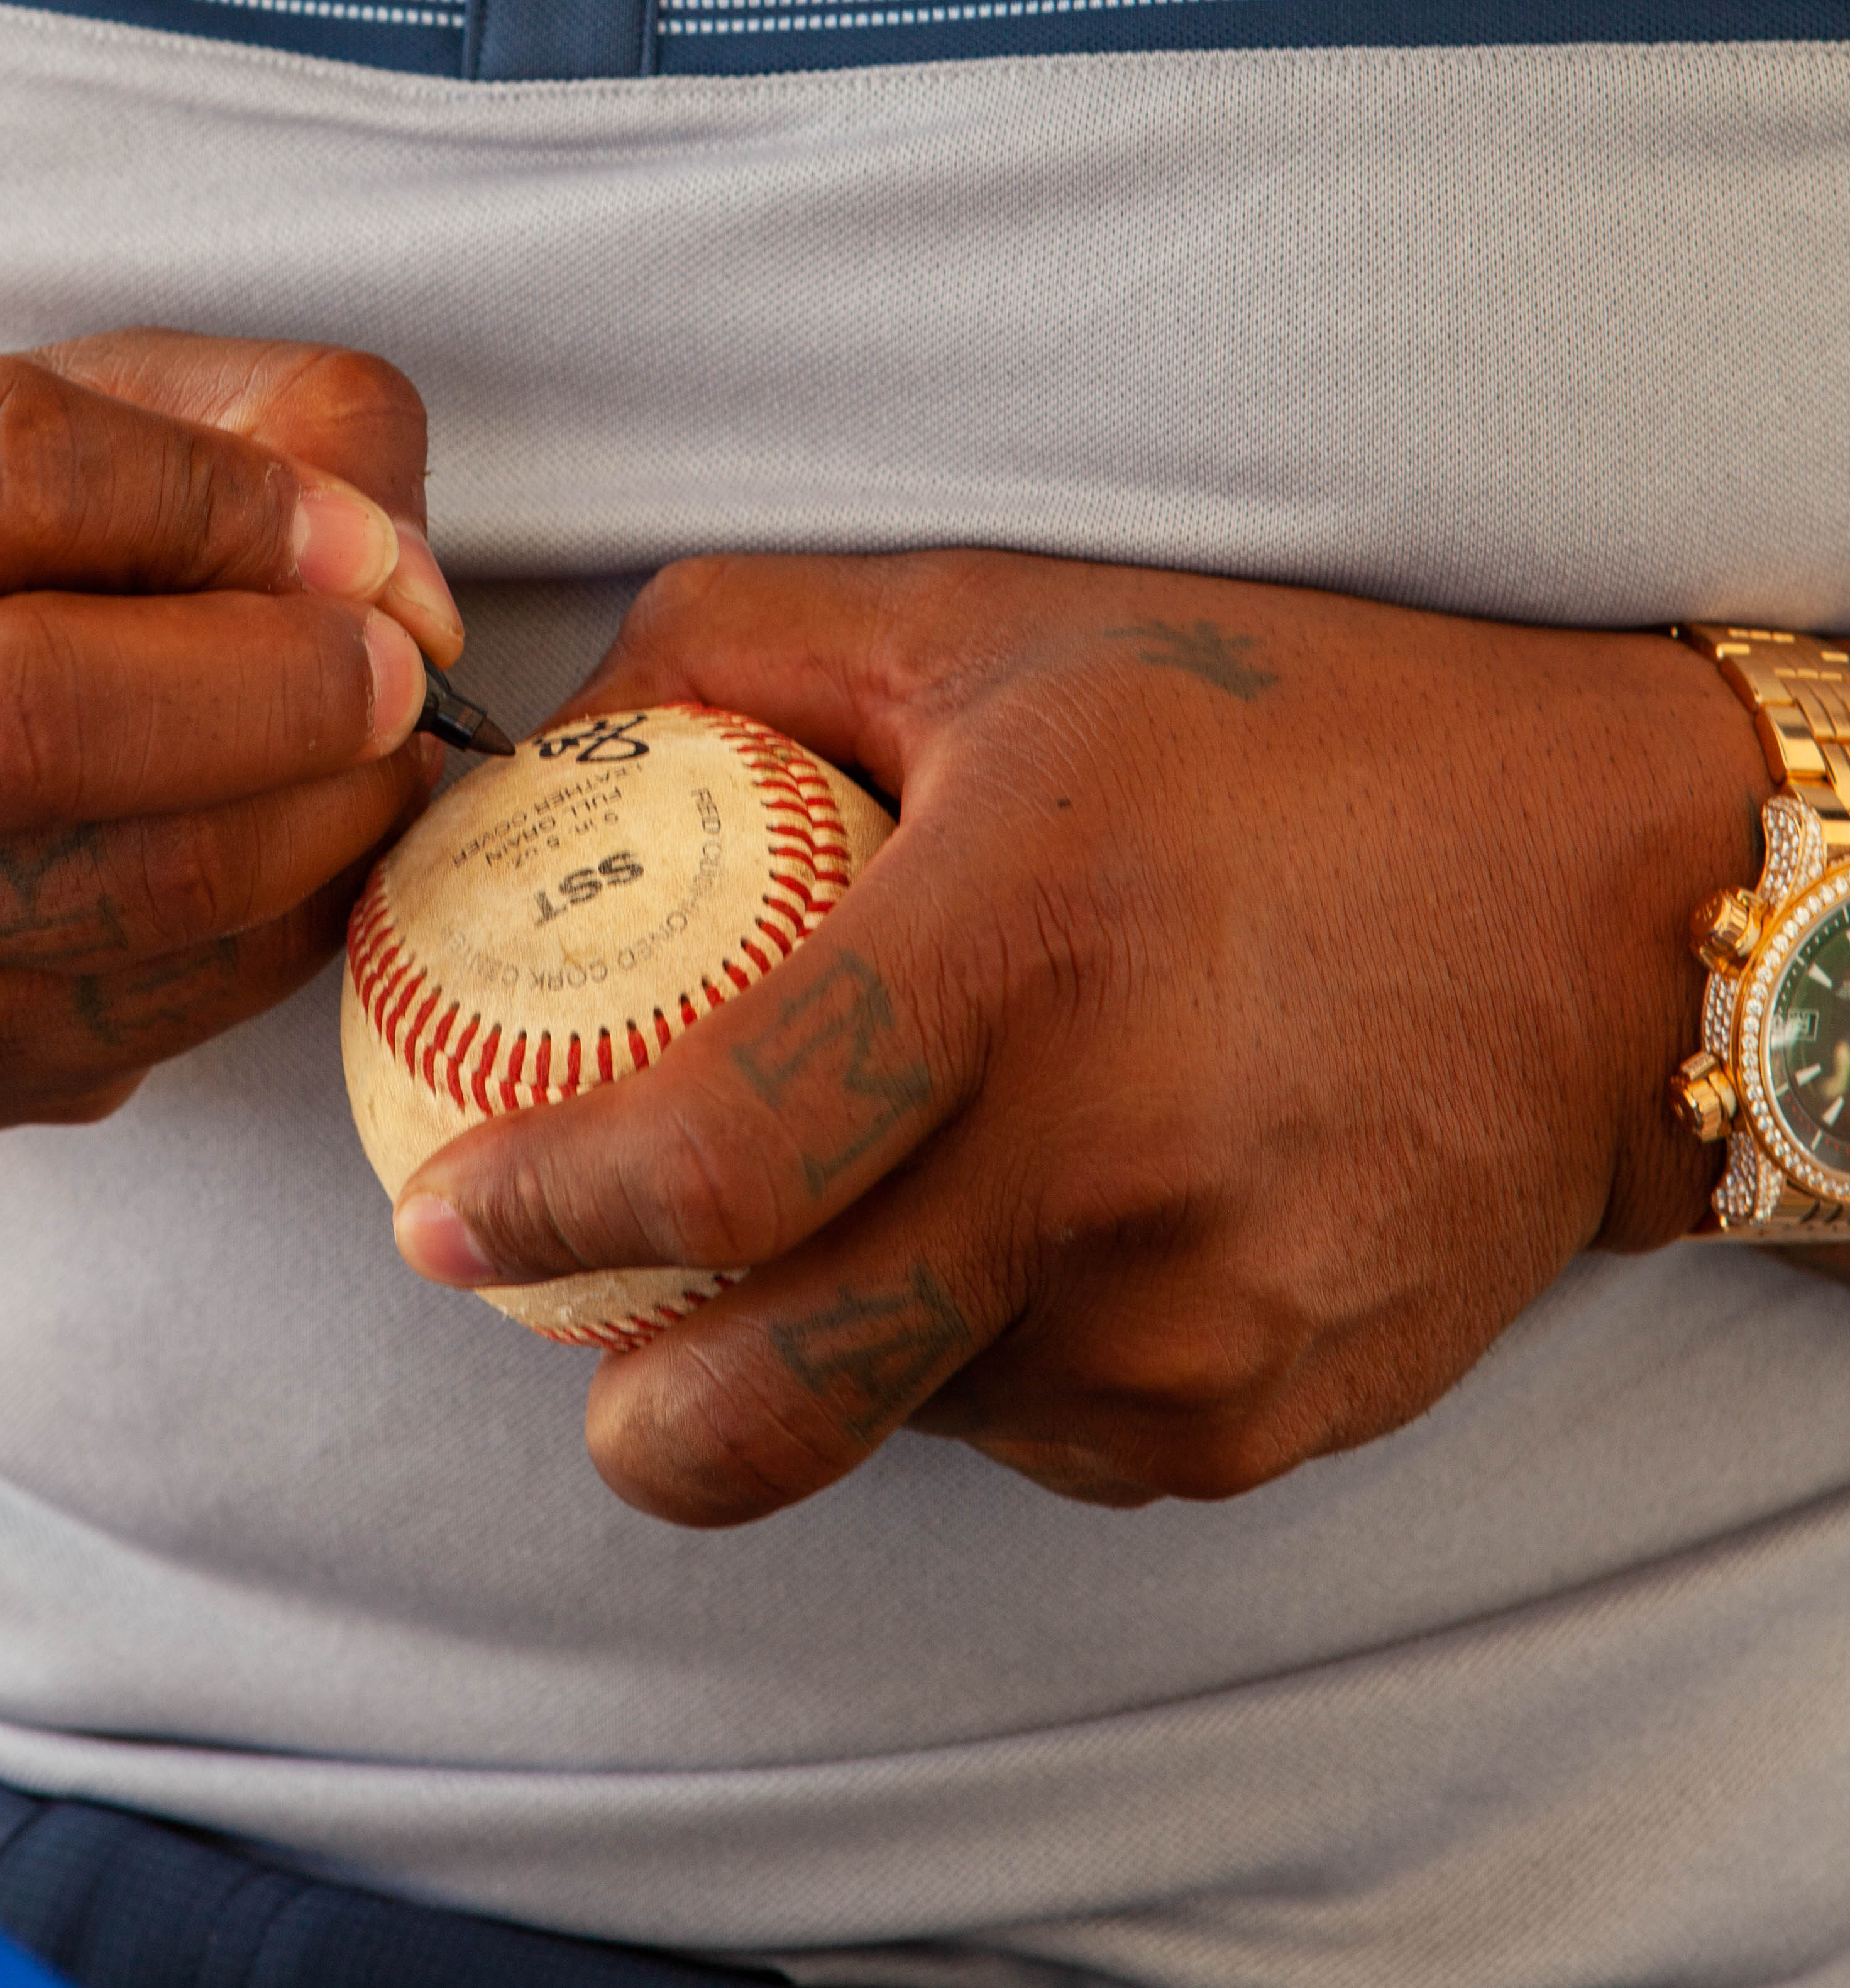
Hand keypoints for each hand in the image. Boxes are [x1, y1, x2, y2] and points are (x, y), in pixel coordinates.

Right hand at [0, 332, 455, 1131]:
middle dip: (278, 687)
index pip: (1, 471)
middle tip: (405, 669)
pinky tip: (316, 844)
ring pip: (125, 887)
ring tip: (386, 750)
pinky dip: (292, 922)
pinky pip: (159, 1006)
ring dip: (321, 815)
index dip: (224, 500)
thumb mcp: (48, 404)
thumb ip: (251, 418)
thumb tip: (402, 573)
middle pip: (30, 716)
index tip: (359, 540)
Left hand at [393, 552, 1764, 1522]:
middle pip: (779, 1394)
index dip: (545, 1215)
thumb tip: (538, 739)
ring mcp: (1199, 1316)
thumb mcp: (1003, 618)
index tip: (445, 1225)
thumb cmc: (1289, 732)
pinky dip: (983, 1365)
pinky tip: (1033, 1226)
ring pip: (904, 1419)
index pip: (724, 1157)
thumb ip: (741, 643)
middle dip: (630, 1423)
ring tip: (863, 1218)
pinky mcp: (1271, 1415)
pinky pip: (1043, 1436)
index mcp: (1024, 939)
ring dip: (829, 1359)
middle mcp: (1111, 1158)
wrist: (1609, 898)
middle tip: (576, 1342)